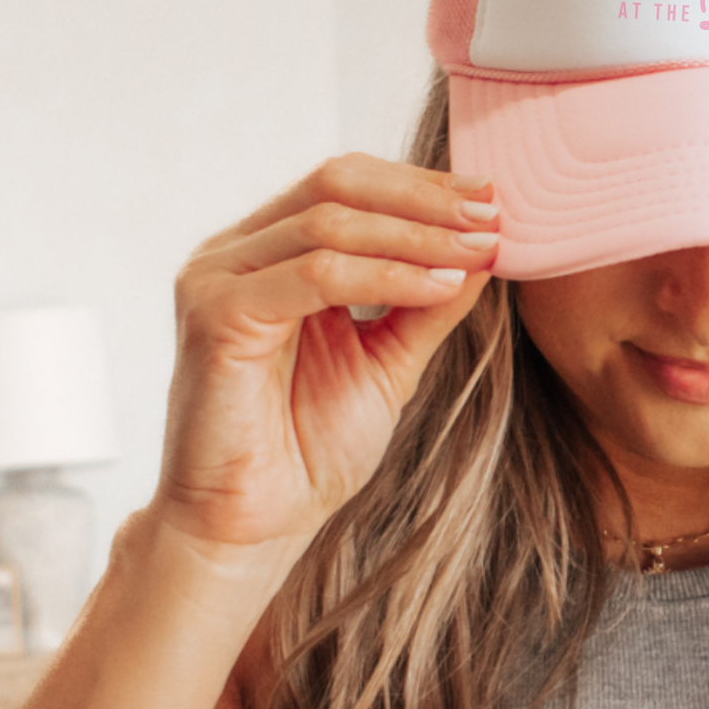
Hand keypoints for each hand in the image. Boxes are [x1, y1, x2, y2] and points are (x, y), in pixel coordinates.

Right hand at [153, 153, 497, 550]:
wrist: (254, 523)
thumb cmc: (309, 447)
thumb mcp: (390, 360)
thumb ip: (428, 303)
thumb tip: (485, 247)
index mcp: (271, 253)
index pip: (347, 185)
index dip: (422, 186)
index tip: (492, 200)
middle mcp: (237, 253)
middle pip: (337, 184)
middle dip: (424, 197)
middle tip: (491, 212)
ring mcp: (218, 278)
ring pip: (329, 223)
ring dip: (416, 234)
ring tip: (478, 250)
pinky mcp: (216, 315)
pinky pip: (315, 276)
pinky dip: (386, 277)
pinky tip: (439, 287)